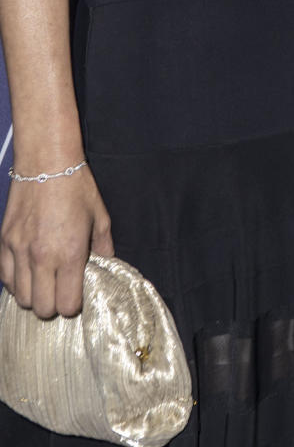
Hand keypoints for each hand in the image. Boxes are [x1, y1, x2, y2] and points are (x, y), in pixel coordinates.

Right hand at [0, 168, 113, 317]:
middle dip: (53, 305)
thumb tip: (106, 265)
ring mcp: (19, 251)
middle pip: (42, 308)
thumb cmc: (76, 186)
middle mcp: (42, 257)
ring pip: (20, 298)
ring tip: (43, 282)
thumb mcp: (100, 216)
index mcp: (70, 253)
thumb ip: (103, 247)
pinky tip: (27, 272)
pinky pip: (5, 278)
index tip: (76, 293)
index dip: (73, 304)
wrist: (46, 162)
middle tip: (60, 291)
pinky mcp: (4, 242)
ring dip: (33, 295)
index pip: (67, 305)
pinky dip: (15, 282)